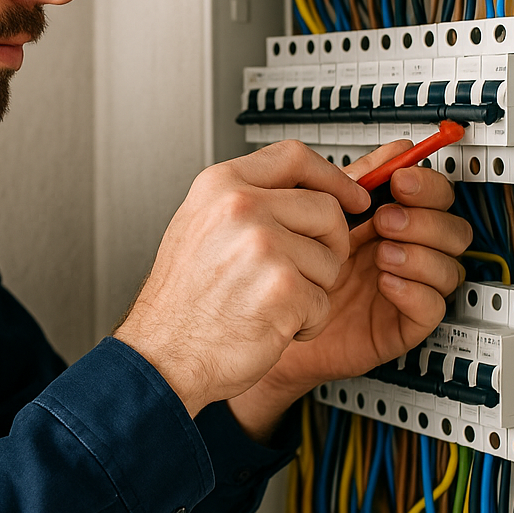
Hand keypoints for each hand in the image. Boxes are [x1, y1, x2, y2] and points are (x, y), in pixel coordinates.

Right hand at [114, 142, 368, 416]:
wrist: (162, 355)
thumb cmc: (181, 303)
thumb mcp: (201, 228)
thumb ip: (251, 202)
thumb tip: (313, 191)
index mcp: (220, 186)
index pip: (294, 157)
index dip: (332, 177)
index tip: (351, 195)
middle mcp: (241, 208)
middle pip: (326, 210)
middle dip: (328, 246)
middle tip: (303, 272)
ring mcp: (263, 246)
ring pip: (330, 260)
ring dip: (313, 291)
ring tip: (270, 303)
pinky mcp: (283, 289)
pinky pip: (323, 302)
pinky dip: (306, 323)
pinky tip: (271, 324)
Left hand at [228, 141, 472, 440]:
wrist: (267, 318)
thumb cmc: (291, 269)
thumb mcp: (322, 217)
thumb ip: (358, 180)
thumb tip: (396, 148)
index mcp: (393, 221)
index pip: (436, 197)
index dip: (427, 185)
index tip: (401, 179)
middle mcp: (406, 253)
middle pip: (454, 229)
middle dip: (425, 220)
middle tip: (386, 220)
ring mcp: (407, 288)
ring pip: (450, 267)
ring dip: (420, 254)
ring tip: (383, 252)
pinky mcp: (401, 324)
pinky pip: (433, 308)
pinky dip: (414, 291)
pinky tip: (386, 281)